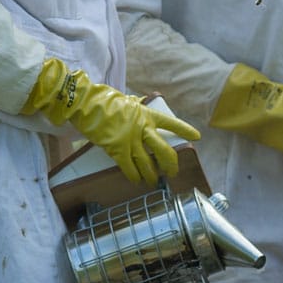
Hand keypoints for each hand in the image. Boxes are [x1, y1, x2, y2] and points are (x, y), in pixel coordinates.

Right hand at [23, 59, 199, 183]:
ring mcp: (130, 139)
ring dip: (151, 174)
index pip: (170, 123)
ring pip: (147, 162)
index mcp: (146, 114)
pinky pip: (129, 167)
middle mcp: (142, 127)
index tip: (196, 137)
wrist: (86, 103)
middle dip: (170, 164)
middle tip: (172, 172)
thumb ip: (137, 107)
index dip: (184, 130)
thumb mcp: (126, 101)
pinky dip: (134, 175)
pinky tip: (136, 181)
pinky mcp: (117, 148)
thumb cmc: (104, 100)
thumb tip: (141, 105)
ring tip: (153, 182)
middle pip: (163, 150)